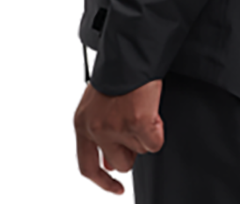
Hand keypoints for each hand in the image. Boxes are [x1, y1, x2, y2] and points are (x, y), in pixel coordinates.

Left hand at [73, 78, 164, 195]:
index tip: (115, 187)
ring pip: (139, 151)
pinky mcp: (138, 123)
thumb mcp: (97, 101)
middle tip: (135, 127)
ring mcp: (116, 128)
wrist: (130, 51)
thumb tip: (110, 159)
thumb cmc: (116, 71)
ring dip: (144, 134)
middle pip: (119, 162)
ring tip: (140, 108)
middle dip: (131, 149)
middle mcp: (96, 129)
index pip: (87, 166)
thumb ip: (98, 128)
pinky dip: (157, 130)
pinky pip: (154, 143)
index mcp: (82, 123)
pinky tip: (151, 110)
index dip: (103, 180)